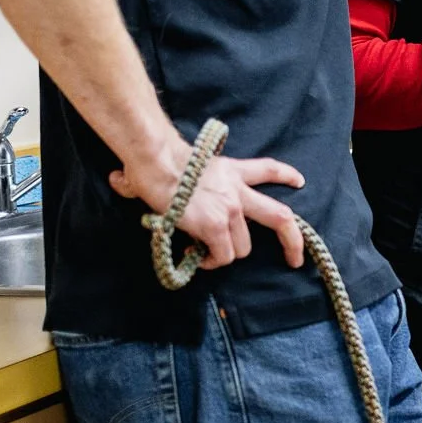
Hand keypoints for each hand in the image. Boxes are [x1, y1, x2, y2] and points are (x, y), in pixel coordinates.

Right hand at [111, 131, 306, 270]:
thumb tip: (123, 179)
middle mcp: (239, 191)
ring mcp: (231, 209)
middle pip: (280, 217)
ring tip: (204, 253)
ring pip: (243, 247)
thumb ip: (178, 177)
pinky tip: (196, 257)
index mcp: (232, 170)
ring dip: (226, 254)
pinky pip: (221, 256)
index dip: (285, 176)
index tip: (298, 181)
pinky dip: (210, 262)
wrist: (156, 161)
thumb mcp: (185, 164)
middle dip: (293, 243)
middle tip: (295, 259)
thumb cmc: (157, 160)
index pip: (267, 169)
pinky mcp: (216, 226)